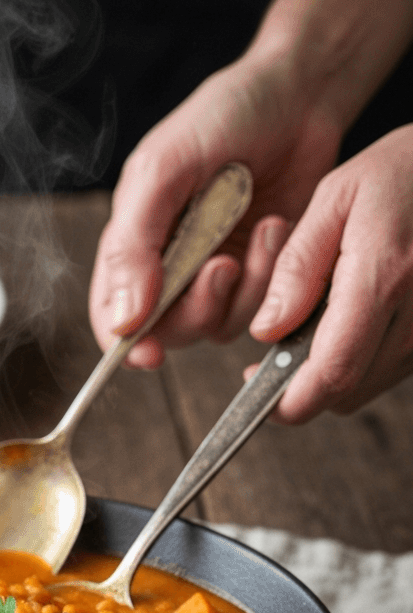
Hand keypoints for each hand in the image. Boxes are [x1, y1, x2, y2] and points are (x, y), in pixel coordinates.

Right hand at [89, 57, 343, 365]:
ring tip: (259, 231)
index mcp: (133, 244)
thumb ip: (134, 244)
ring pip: (216, 326)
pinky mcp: (257, 277)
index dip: (125, 345)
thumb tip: (123, 318)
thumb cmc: (221, 118)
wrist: (296, 97)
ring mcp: (214, 277)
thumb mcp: (163, 168)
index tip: (149, 355)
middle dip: (195, 309)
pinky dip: (269, 275)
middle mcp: (169, 269)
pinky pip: (258, 308)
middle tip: (221, 265)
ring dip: (240, 288)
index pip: (112, 316)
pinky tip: (276, 228)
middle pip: (166, 331)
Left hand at [246, 125, 412, 420]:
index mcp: (385, 278)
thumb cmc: (403, 171)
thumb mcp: (336, 199)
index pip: (331, 373)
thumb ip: (297, 266)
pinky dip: (358, 360)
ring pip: (365, 388)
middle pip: (346, 392)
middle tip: (274, 356)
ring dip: (329, 374)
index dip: (288, 400)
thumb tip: (266, 330)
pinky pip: (388, 370)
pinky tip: (348, 322)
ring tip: (314, 327)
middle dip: (301, 387)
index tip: (256, 389)